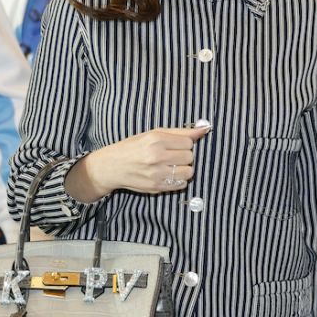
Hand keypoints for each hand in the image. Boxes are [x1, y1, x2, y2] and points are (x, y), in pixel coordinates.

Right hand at [80, 126, 208, 196]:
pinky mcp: (157, 187)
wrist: (112, 166)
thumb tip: (204, 129)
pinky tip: (168, 175)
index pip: (188, 142)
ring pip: (189, 172)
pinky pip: (182, 184)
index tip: (175, 145)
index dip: (184, 144)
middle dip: (184, 156)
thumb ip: (179, 132)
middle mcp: (157, 156)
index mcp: (156, 139)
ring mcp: (157, 173)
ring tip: (172, 166)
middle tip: (172, 156)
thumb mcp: (153, 134)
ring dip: (184, 169)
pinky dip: (178, 180)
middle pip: (190, 157)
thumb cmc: (133, 147)